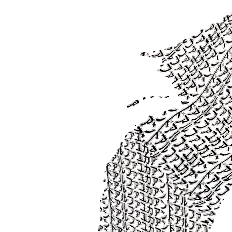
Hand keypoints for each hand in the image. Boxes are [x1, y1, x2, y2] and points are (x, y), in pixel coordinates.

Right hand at [36, 54, 179, 210]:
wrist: (60, 171)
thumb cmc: (70, 141)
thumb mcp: (74, 106)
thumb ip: (94, 91)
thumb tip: (128, 82)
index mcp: (79, 81)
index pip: (117, 60)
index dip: (141, 61)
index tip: (155, 66)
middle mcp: (89, 89)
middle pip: (132, 68)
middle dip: (155, 73)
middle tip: (167, 82)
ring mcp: (101, 106)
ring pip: (142, 82)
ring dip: (163, 86)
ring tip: (171, 93)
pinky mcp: (114, 125)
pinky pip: (147, 106)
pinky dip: (164, 103)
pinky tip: (171, 105)